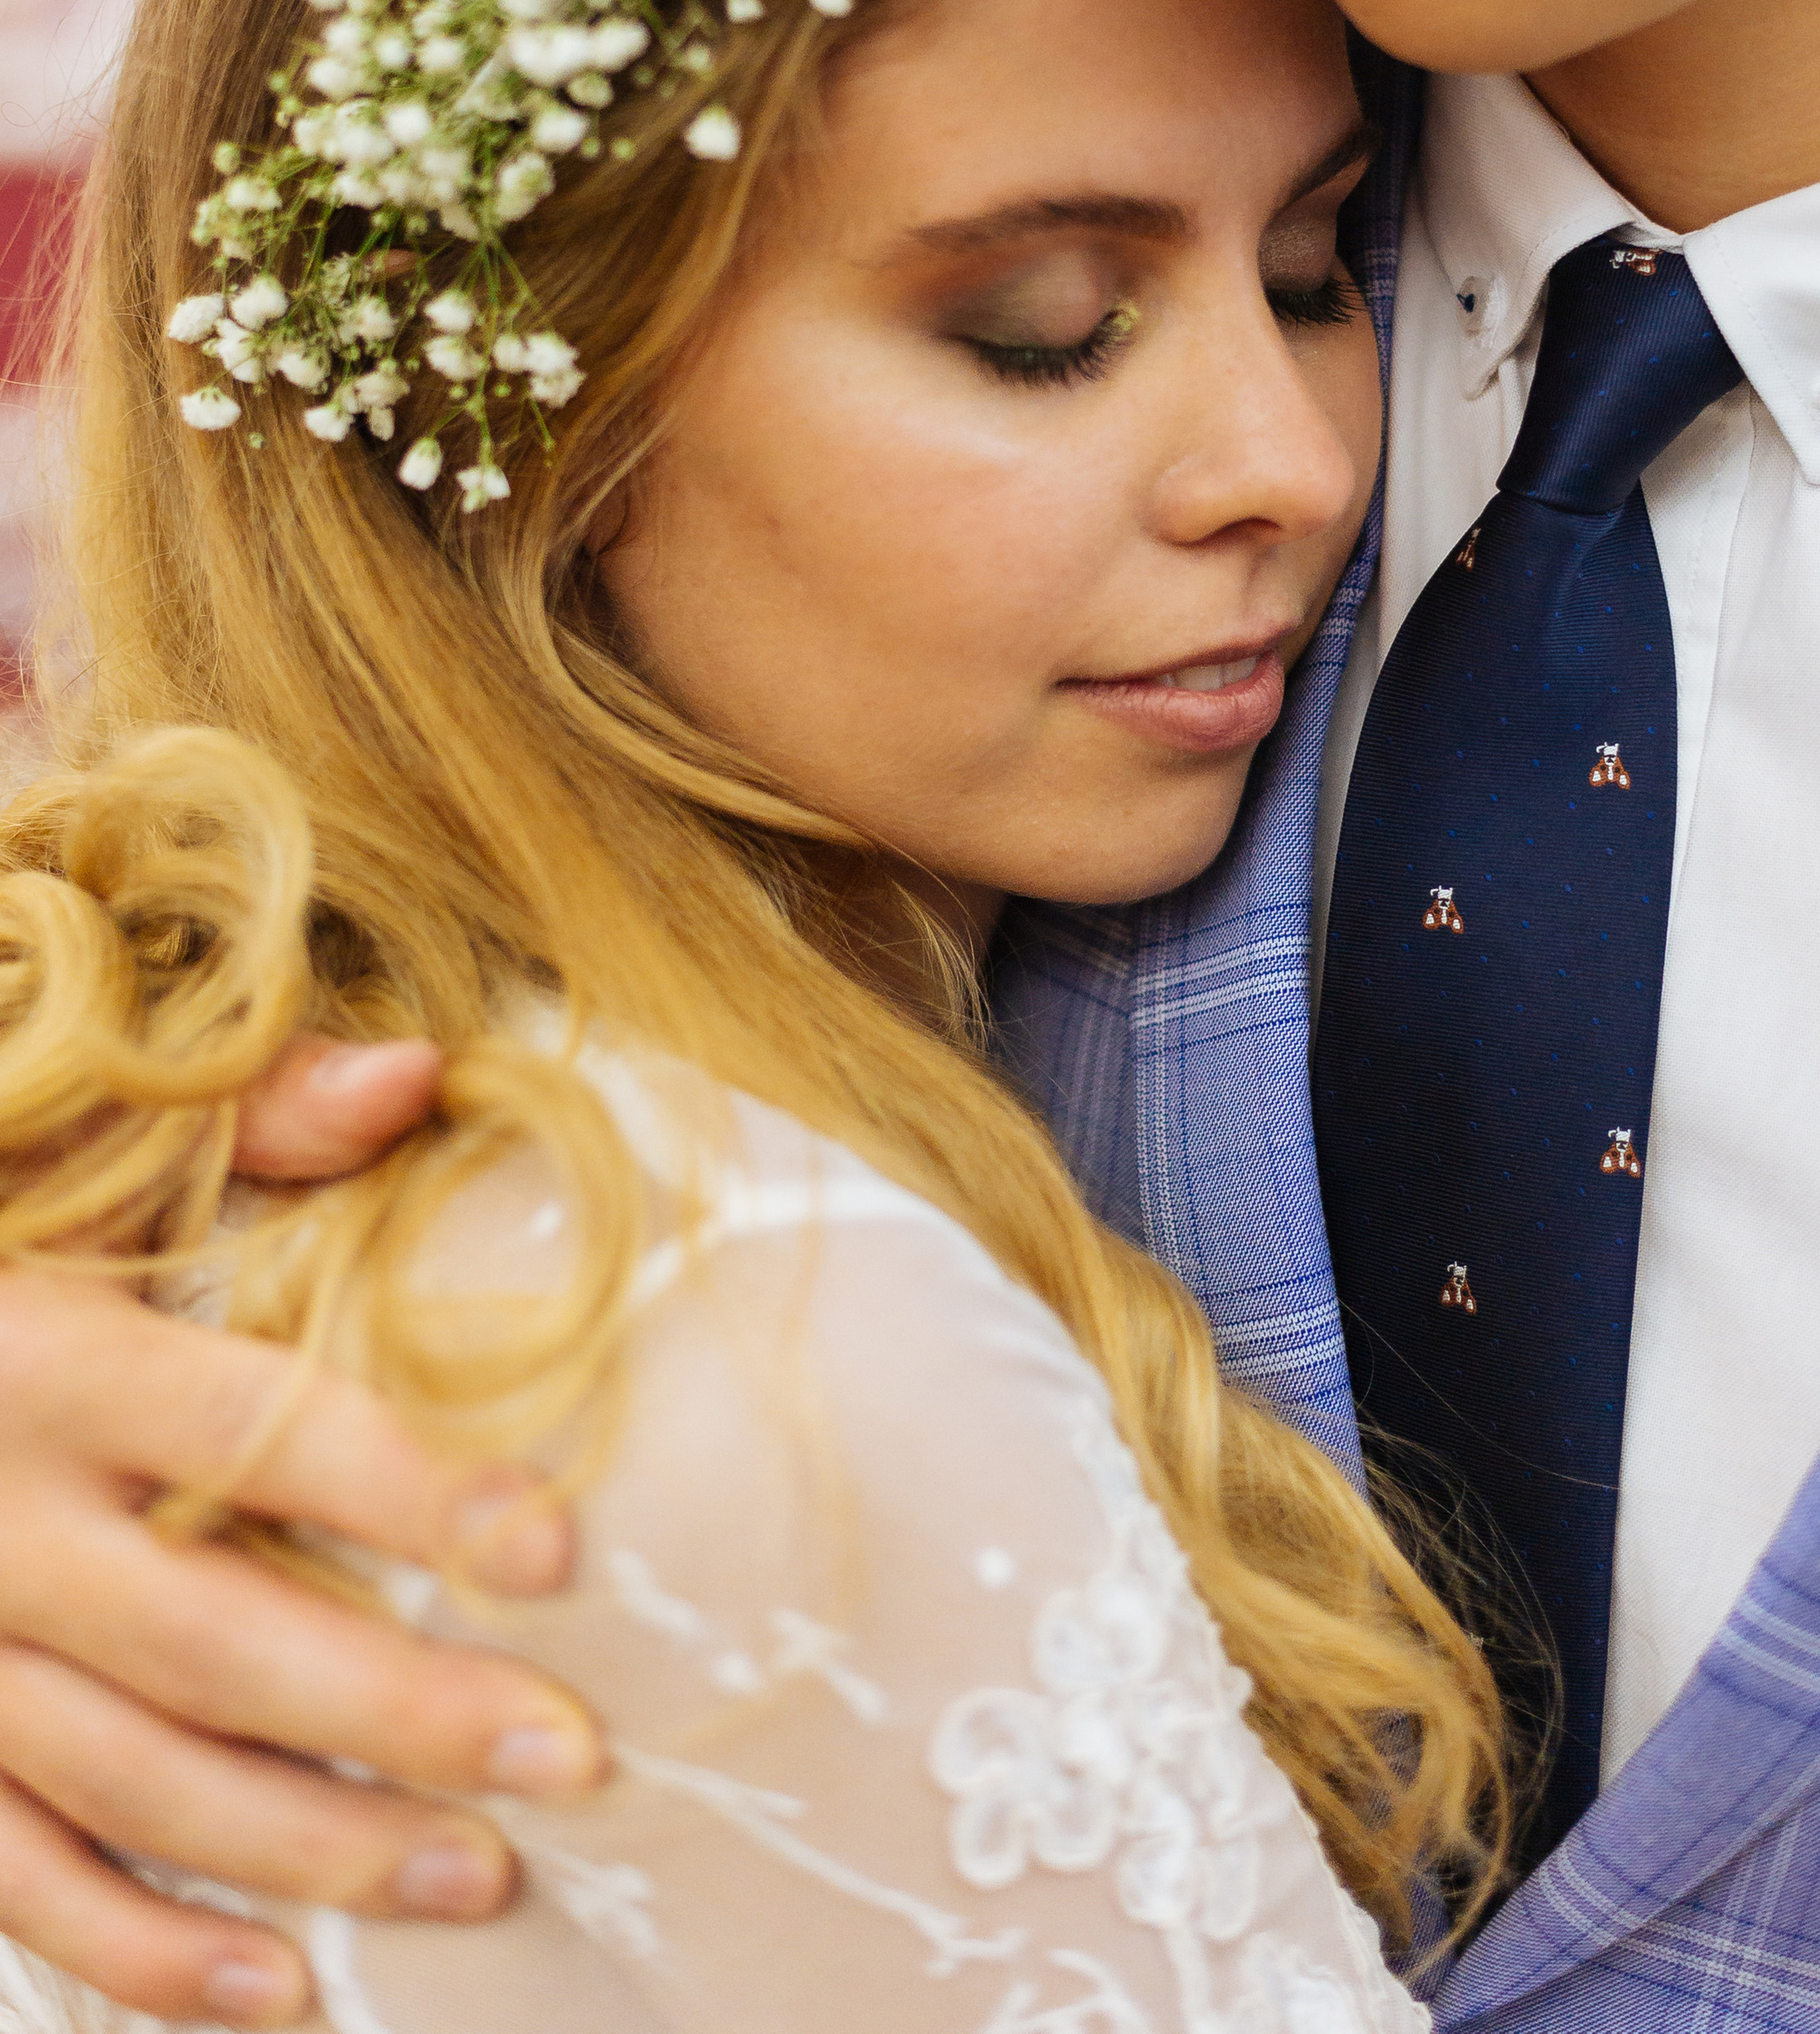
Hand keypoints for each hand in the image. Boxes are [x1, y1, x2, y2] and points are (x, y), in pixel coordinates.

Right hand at [0, 1039, 602, 2027]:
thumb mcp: (74, 1142)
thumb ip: (251, 1115)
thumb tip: (421, 1071)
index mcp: (49, 1356)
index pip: (251, 1432)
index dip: (407, 1489)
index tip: (556, 1548)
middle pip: (210, 1639)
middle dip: (398, 1711)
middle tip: (570, 1756)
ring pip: (129, 1780)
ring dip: (307, 1846)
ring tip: (478, 1875)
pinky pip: (11, 1878)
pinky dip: (137, 1951)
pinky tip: (277, 1989)